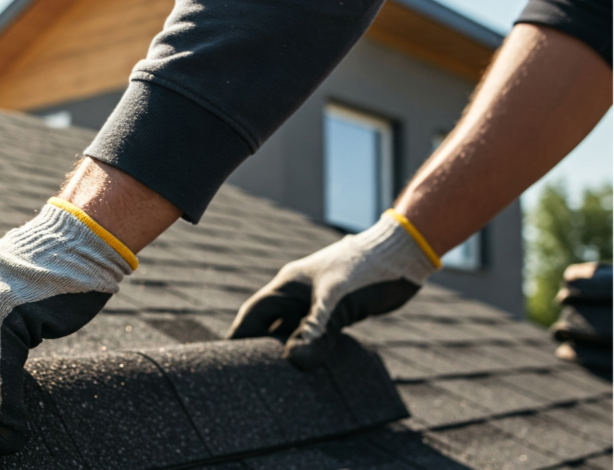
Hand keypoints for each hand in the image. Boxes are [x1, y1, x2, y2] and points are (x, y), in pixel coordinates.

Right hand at [227, 210, 438, 368]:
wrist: (402, 254)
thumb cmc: (367, 271)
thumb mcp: (338, 303)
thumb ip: (316, 331)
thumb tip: (296, 362)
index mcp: (288, 285)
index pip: (253, 314)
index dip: (239, 336)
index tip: (227, 360)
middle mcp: (298, 292)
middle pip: (269, 323)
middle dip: (259, 346)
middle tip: (251, 374)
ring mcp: (316, 299)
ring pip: (292, 328)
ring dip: (286, 348)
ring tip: (278, 376)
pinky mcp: (336, 308)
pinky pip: (313, 331)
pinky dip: (309, 347)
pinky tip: (311, 364)